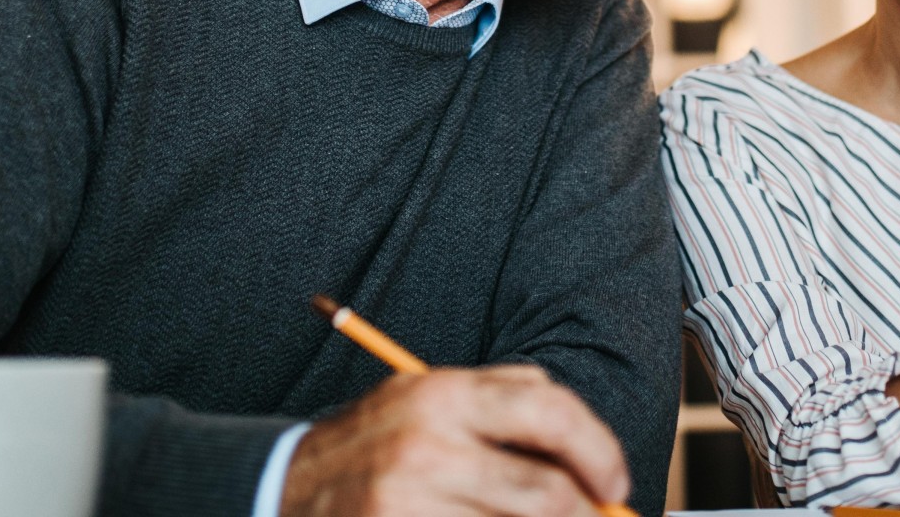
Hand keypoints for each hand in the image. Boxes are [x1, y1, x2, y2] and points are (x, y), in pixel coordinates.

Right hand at [278, 364, 630, 516]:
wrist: (284, 490)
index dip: (600, 452)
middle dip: (586, 516)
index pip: (552, 413)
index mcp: (442, 394)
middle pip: (550, 494)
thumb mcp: (430, 399)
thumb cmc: (377, 445)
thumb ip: (505, 402)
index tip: (615, 482)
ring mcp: (411, 502)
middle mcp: (428, 446)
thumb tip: (588, 446)